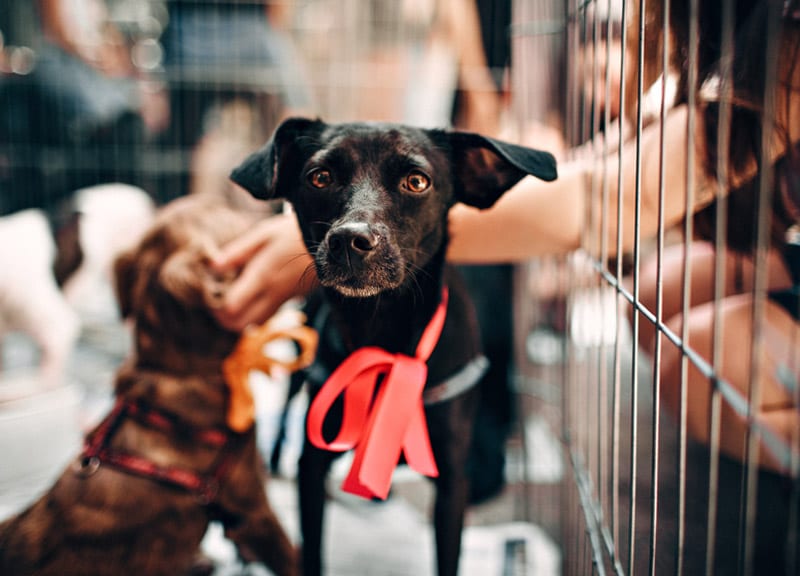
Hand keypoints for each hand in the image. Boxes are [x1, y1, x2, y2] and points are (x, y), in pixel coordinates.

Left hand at [210, 212, 316, 330]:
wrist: (329, 241)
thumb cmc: (293, 232)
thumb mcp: (263, 234)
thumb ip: (237, 252)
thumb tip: (212, 266)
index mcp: (262, 276)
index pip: (231, 307)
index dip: (216, 306)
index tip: (211, 292)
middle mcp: (272, 294)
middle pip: (240, 324)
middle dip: (224, 318)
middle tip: (217, 301)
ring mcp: (284, 299)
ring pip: (255, 324)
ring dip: (239, 318)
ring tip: (232, 299)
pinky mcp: (291, 300)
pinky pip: (268, 316)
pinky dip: (254, 314)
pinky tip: (250, 296)